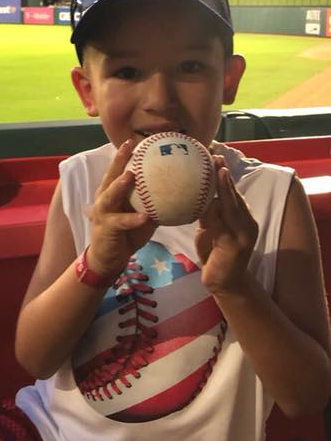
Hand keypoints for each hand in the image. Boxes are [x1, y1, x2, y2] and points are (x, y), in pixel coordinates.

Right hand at [85, 139, 156, 278]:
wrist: (108, 258)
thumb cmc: (127, 233)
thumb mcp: (143, 214)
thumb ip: (155, 202)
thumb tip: (181, 192)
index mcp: (113, 192)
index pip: (119, 168)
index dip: (126, 153)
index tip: (136, 138)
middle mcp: (105, 198)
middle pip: (111, 174)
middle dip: (119, 159)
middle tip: (129, 145)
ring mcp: (103, 212)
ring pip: (110, 194)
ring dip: (120, 184)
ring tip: (131, 175)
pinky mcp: (106, 228)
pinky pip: (121, 222)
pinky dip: (133, 219)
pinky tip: (145, 217)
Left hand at [195, 156, 258, 294]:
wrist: (224, 283)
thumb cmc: (215, 253)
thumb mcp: (211, 229)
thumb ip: (208, 213)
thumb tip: (195, 194)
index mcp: (242, 216)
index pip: (233, 191)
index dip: (225, 175)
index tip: (215, 157)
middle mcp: (247, 222)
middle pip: (234, 194)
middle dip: (225, 175)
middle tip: (216, 157)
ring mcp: (244, 233)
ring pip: (232, 206)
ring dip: (225, 187)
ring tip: (219, 171)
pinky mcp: (236, 245)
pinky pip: (223, 224)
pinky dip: (215, 211)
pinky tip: (209, 201)